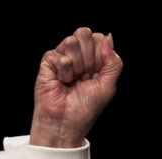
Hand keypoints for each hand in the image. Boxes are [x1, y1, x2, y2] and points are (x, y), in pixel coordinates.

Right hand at [30, 27, 122, 147]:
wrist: (66, 123)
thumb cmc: (85, 109)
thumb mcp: (108, 86)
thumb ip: (113, 61)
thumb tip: (107, 37)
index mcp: (94, 60)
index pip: (99, 38)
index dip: (100, 54)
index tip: (97, 73)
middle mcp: (78, 56)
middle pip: (84, 34)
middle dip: (88, 57)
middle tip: (83, 76)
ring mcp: (62, 57)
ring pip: (71, 41)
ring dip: (76, 65)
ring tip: (72, 81)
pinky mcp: (48, 62)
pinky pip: (59, 54)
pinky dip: (64, 70)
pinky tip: (61, 82)